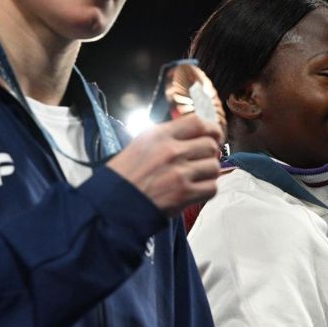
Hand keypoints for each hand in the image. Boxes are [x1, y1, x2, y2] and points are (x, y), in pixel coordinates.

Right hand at [106, 114, 223, 216]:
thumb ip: (168, 137)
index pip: (197, 122)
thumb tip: (196, 136)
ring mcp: (179, 173)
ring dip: (209, 173)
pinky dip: (207, 190)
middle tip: (202, 160)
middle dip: (210, 153)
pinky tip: (195, 190)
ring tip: (197, 177)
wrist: (112, 204)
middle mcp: (171, 151)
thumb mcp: (142, 144)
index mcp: (159, 135)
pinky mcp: (184, 194)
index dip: (211, 129)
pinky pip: (211, 188)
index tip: (214, 136)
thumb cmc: (125, 176)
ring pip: (214, 167)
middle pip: (210, 145)